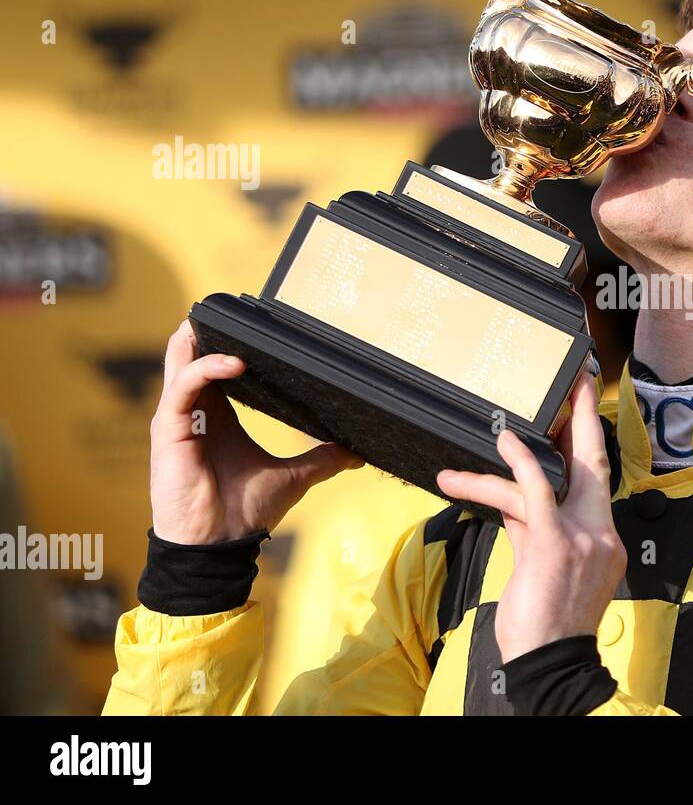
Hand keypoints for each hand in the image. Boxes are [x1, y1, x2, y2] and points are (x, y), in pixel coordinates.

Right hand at [149, 319, 363, 544]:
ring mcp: (178, 418)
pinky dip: (207, 369)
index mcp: (217, 415)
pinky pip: (184, 387)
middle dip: (209, 328)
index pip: (216, 364)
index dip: (231, 341)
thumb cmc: (243, 512)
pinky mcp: (169, 430)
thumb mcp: (292, 478)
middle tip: (236, 309)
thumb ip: (322, 459)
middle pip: (190, 353)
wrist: (218, 547)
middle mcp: (195, 411)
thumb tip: (357, 452)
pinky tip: (235, 363)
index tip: (260, 325)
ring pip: (179, 360)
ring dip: (202, 337)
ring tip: (229, 321)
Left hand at [437, 372, 624, 662]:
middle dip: (584, 417)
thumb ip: (535, 531)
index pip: (595, 481)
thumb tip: (513, 500)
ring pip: (549, 479)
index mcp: (604, 541)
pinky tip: (503, 443)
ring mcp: (582, 538)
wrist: (550, 665)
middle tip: (577, 381)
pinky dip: (519, 462)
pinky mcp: (555, 543)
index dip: (588, 441)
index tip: (582, 407)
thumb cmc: (546, 629)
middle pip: (593, 463)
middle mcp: (600, 534)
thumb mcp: (545, 572)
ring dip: (514, 457)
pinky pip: (536, 491)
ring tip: (493, 434)